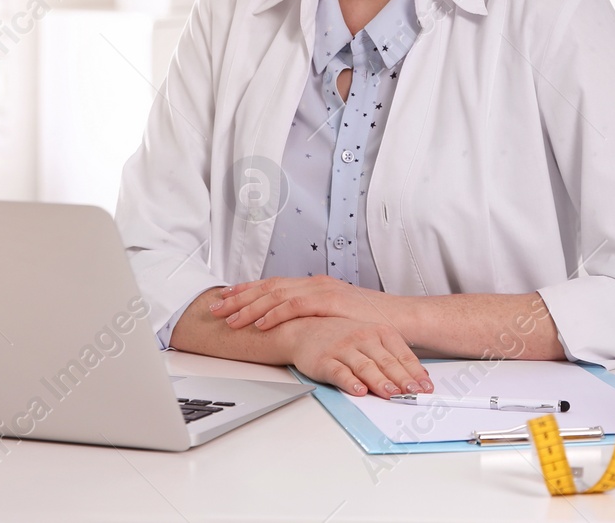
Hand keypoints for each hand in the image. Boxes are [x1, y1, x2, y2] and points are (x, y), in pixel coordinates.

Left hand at [212, 275, 400, 331]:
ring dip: (249, 307)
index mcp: (314, 287)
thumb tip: (290, 330)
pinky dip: (275, 314)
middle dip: (238, 297)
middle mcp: (314, 284)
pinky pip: (296, 306)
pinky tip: (260, 323)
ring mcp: (322, 290)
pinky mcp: (331, 301)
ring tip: (229, 318)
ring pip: (276, 295)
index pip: (272, 286)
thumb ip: (314, 319)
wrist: (401, 319)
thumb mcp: (335, 318)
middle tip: (213, 307)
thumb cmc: (371, 323)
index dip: (245, 292)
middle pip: (267, 287)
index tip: (223, 300)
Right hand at [285, 317, 433, 397]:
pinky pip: (339, 372)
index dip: (415, 372)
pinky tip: (359, 391)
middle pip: (386, 362)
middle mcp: (363, 338)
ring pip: (365, 367)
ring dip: (380, 381)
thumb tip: (418, 375)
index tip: (426, 387)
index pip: (402, 354)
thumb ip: (393, 355)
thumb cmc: (342, 335)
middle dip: (402, 379)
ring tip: (392, 394)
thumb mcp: (372, 338)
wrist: (305, 328)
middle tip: (414, 393)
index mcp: (379, 332)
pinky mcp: (325, 360)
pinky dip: (350, 382)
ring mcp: (343, 348)